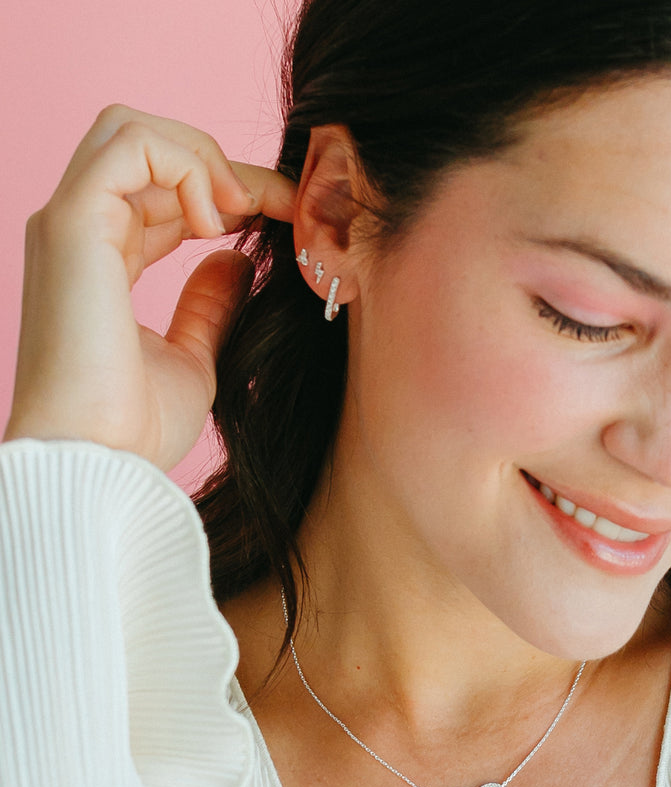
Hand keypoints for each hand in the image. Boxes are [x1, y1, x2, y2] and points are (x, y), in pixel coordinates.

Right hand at [4, 105, 295, 470]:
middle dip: (222, 163)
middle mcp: (81, 230)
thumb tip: (237, 260)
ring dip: (203, 157)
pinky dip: (186, 166)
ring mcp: (71, 222)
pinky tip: (217, 222)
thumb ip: (210, 305)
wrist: (102, 463)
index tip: (292, 211)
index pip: (164, 189)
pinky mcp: (72, 225)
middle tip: (278, 205)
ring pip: (132, 130)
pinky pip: (131, 146)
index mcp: (103, 257)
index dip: (231, 189)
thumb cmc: (137, 426)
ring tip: (242, 211)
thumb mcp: (193, 356)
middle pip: (149, 147)